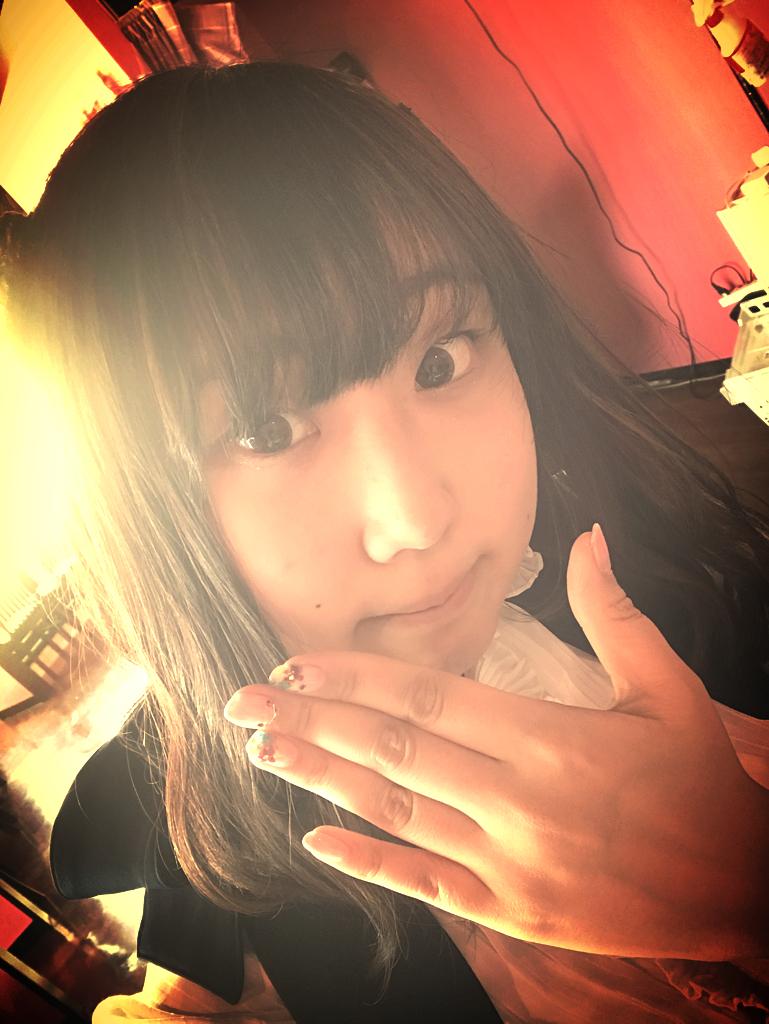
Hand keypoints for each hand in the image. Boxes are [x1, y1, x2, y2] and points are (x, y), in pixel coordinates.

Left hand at [224, 527, 768, 959]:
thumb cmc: (701, 781)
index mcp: (552, 739)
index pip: (431, 697)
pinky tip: (316, 842)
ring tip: (262, 753)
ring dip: (323, 781)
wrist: (742, 888)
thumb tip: (589, 536)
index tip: (296, 661)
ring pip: (399, 814)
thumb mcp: (670, 688)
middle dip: (313, 722)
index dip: (356, 678)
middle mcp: (521, 802)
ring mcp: (512, 865)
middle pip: (397, 752)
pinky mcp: (514, 913)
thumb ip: (615, 613)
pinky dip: (370, 864)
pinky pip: (428, 886)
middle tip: (243, 702)